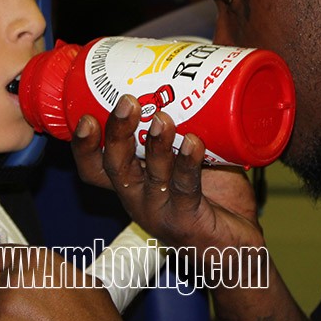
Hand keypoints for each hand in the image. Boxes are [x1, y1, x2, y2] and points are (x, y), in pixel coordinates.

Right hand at [71, 95, 264, 261]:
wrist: (238, 250)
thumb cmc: (213, 199)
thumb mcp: (192, 159)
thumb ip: (192, 125)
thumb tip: (202, 70)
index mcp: (132, 182)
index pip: (94, 168)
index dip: (83, 146)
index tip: (84, 116)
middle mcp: (138, 198)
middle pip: (114, 168)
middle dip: (117, 133)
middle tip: (127, 102)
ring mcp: (161, 212)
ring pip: (149, 176)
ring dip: (155, 145)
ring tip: (163, 118)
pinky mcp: (187, 221)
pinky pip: (185, 189)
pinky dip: (188, 164)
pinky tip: (193, 143)